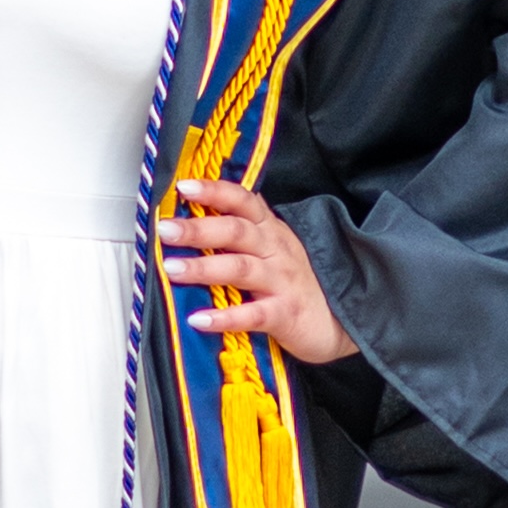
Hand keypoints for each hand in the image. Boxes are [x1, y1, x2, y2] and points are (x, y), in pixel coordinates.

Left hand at [157, 181, 358, 364]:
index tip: (184, 186)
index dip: (215, 191)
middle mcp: (276, 250)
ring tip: (171, 269)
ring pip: (240, 268)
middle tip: (165, 229)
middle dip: (198, 228)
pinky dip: (224, 317)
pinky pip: (252, 314)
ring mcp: (282, 282)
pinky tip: (199, 320)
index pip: (243, 201)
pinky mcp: (285, 314)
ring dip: (203, 267)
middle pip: (236, 231)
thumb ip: (243, 235)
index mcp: (271, 231)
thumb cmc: (297, 285)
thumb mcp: (275, 250)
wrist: (342, 321)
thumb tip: (196, 219)